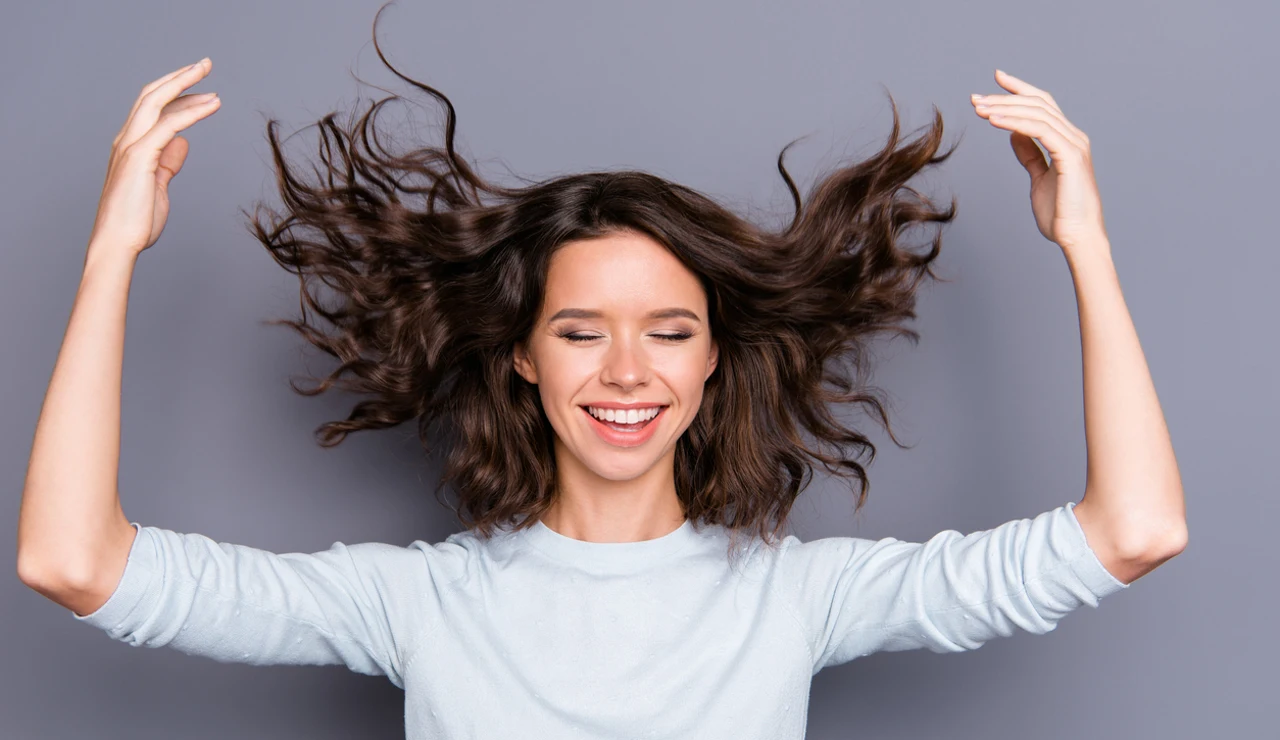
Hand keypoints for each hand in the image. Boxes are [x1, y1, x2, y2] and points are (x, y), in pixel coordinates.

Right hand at [86, 57, 220, 259]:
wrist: (118, 242)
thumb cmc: (135, 220)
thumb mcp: (158, 185)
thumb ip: (168, 162)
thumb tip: (182, 143)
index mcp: (130, 146)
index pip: (152, 108)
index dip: (175, 93)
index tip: (200, 87)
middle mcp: (126, 140)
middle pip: (151, 95)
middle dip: (178, 77)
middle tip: (204, 64)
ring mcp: (130, 146)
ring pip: (156, 101)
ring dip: (185, 84)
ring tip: (208, 73)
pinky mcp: (140, 157)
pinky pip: (169, 125)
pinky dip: (191, 111)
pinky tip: (211, 104)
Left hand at [971, 69, 1106, 252]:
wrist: (1077, 237)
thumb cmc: (1060, 213)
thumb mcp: (1039, 178)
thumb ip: (1030, 155)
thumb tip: (1015, 134)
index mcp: (1066, 140)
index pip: (1043, 104)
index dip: (1020, 89)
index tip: (996, 79)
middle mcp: (1073, 137)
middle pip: (1037, 104)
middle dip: (1004, 98)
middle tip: (975, 98)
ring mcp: (1074, 145)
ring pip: (1037, 113)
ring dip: (1005, 108)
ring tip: (979, 108)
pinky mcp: (1070, 156)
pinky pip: (1039, 130)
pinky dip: (1014, 122)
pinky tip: (994, 121)